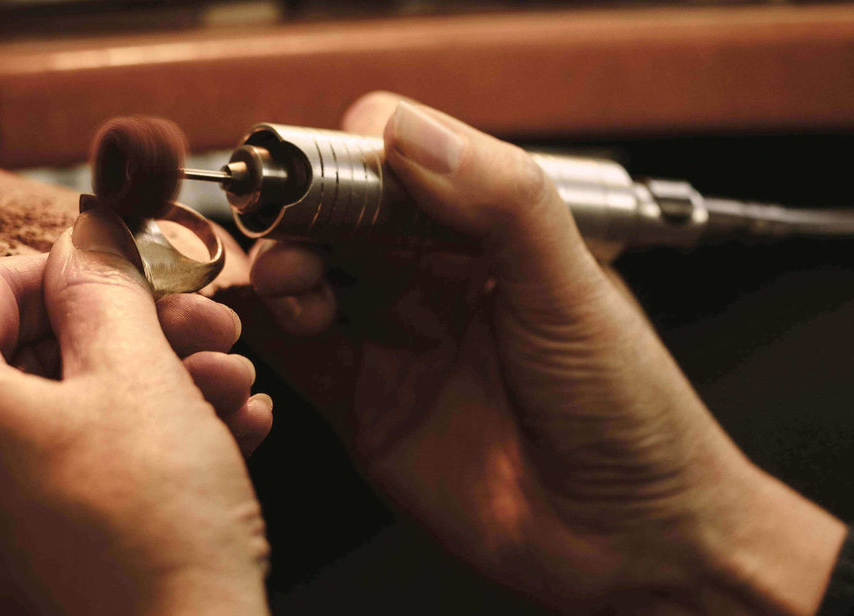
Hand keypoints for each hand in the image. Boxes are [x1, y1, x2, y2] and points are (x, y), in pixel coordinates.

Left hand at [0, 207, 270, 615]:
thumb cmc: (153, 526)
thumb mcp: (137, 376)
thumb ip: (105, 286)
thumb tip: (88, 234)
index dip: (81, 267)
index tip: (143, 271)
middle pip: (36, 351)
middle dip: (143, 335)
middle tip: (209, 330)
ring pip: (67, 409)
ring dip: (163, 387)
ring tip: (234, 388)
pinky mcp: (17, 544)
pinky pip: (75, 466)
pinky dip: (144, 443)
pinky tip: (226, 429)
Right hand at [245, 92, 844, 613]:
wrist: (627, 535)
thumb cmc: (628, 407)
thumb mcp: (572, 288)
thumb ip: (503, 202)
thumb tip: (412, 131)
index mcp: (486, 232)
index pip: (398, 165)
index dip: (351, 160)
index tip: (322, 174)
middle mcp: (434, 278)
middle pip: (339, 218)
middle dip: (301, 212)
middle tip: (282, 224)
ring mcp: (395, 339)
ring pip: (310, 279)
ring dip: (281, 268)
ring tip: (288, 282)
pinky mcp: (365, 404)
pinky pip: (300, 356)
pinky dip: (268, 334)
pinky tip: (268, 326)